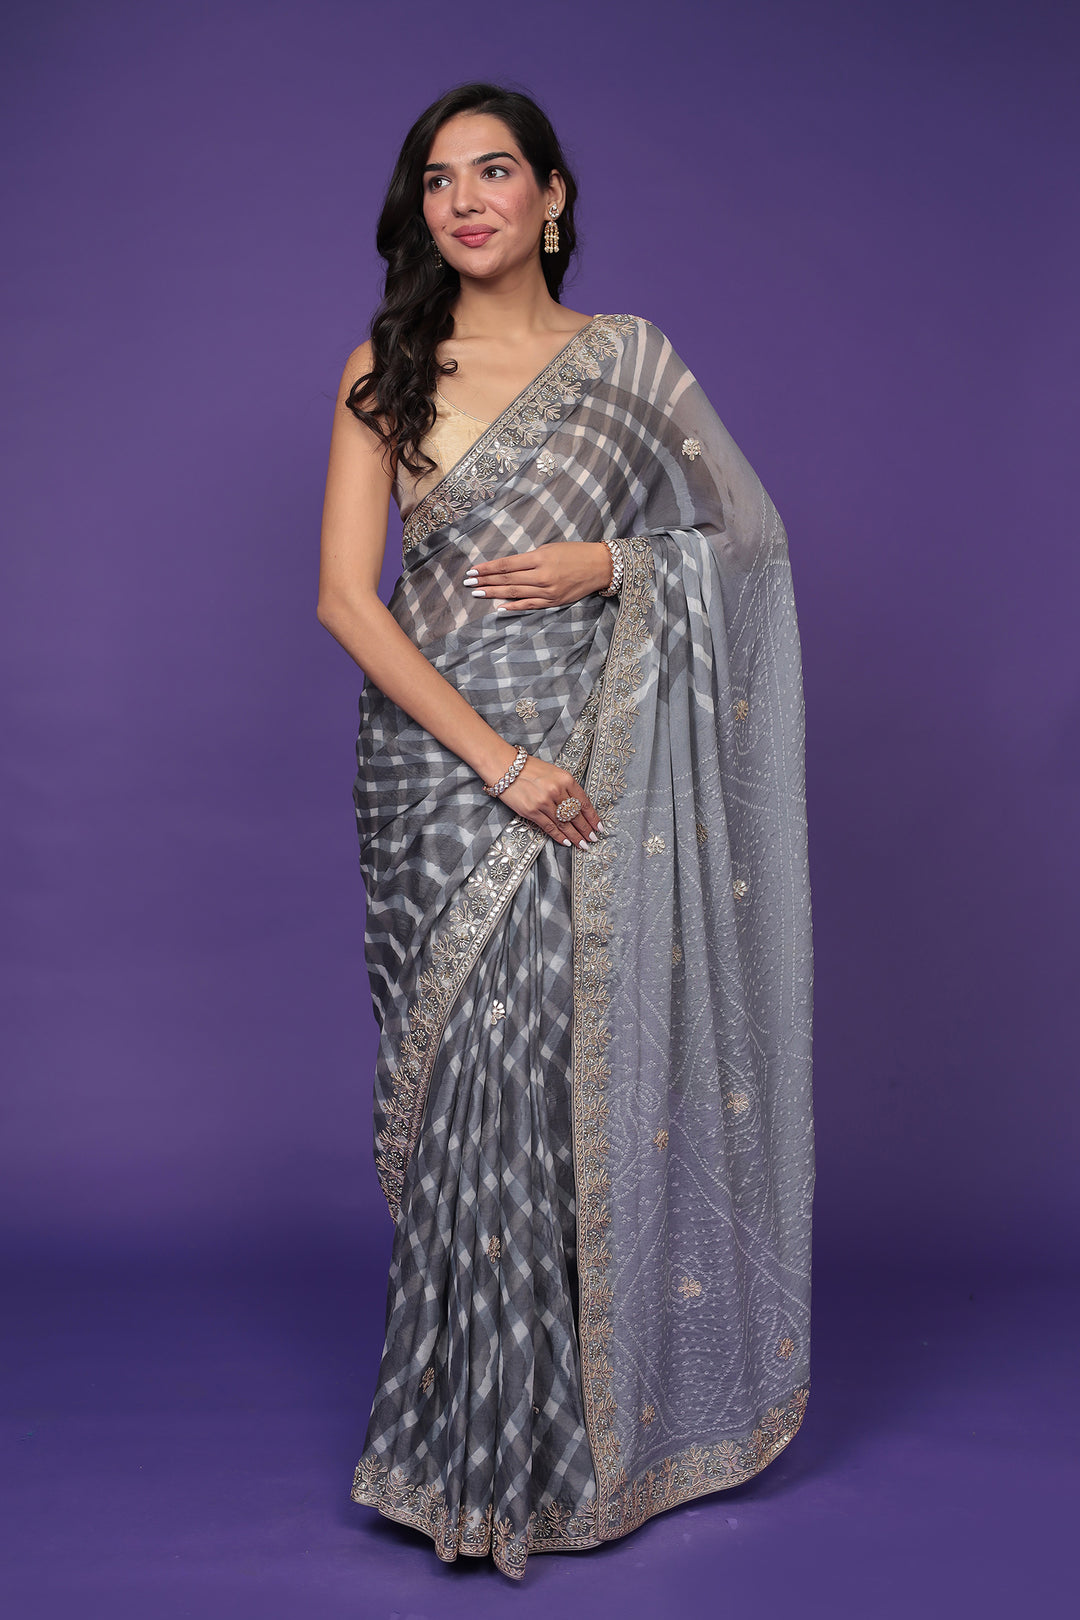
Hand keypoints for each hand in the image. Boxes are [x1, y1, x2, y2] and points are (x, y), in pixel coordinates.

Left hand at [463, 542, 611, 610]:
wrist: (600, 566)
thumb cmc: (575, 553)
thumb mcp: (551, 548)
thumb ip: (530, 558)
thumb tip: (508, 568)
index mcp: (540, 558)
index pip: (507, 564)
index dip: (488, 568)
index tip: (473, 570)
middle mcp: (542, 576)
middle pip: (507, 579)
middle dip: (486, 582)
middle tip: (468, 584)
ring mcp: (548, 591)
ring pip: (515, 593)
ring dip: (494, 593)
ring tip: (477, 594)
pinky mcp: (553, 601)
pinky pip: (529, 605)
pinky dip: (513, 607)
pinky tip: (499, 607)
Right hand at [497, 755, 603, 848]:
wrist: (505, 767)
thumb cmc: (529, 769)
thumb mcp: (554, 772)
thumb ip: (566, 788)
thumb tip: (577, 808)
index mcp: (565, 779)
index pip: (584, 802)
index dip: (592, 817)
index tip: (598, 827)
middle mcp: (557, 791)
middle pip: (576, 815)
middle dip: (586, 829)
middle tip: (593, 839)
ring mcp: (544, 802)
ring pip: (564, 824)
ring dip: (575, 836)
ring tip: (583, 844)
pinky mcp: (532, 811)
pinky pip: (549, 827)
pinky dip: (559, 836)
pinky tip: (566, 842)